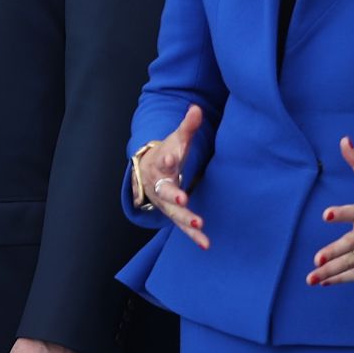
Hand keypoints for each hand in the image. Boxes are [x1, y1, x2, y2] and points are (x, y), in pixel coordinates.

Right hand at [137, 105, 208, 249]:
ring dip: (186, 219)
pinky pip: (182, 226)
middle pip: (165, 190)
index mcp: (161, 164)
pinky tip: (206, 244)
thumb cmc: (167, 154)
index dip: (166, 159)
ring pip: (174, 212)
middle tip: (183, 198)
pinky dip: (193, 235)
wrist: (147, 172)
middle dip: (174, 194)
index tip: (171, 157)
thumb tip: (196, 108)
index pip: (163, 161)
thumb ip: (187, 126)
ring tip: (199, 224)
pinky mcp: (173, 213)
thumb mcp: (176, 139)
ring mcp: (165, 202)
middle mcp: (161, 185)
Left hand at [308, 137, 353, 284]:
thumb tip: (344, 140)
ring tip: (313, 278)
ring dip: (333, 272)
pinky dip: (343, 279)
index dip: (342, 214)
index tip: (327, 215)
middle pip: (352, 245)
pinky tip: (325, 282)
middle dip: (334, 253)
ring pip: (353, 263)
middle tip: (317, 259)